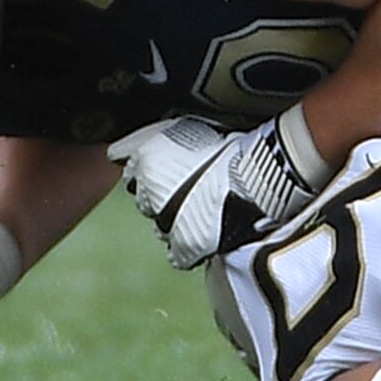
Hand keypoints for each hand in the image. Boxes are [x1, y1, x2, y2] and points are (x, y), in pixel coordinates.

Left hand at [114, 109, 328, 268]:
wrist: (260, 174)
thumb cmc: (230, 146)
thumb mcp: (185, 128)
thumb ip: (150, 139)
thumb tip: (120, 149)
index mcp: (146, 162)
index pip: (130, 172)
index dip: (149, 172)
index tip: (165, 171)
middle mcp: (149, 195)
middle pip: (146, 200)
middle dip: (161, 196)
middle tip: (190, 187)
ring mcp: (166, 223)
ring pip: (162, 226)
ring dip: (176, 220)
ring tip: (204, 208)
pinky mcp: (185, 247)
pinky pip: (178, 253)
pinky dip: (189, 246)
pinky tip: (206, 231)